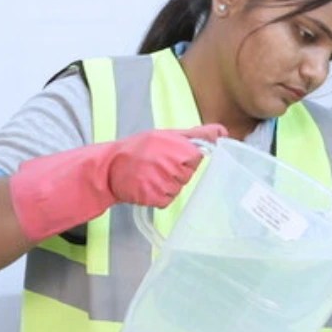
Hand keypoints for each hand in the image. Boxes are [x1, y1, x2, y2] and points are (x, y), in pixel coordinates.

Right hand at [105, 124, 227, 206]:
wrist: (108, 167)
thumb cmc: (139, 148)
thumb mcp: (167, 134)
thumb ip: (197, 134)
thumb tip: (222, 132)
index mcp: (180, 147)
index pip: (197, 157)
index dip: (184, 156)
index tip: (170, 153)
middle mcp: (174, 164)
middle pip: (188, 173)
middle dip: (177, 170)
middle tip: (157, 163)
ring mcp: (165, 182)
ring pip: (179, 187)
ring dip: (168, 183)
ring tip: (150, 173)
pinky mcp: (156, 197)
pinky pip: (168, 199)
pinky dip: (159, 195)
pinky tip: (147, 184)